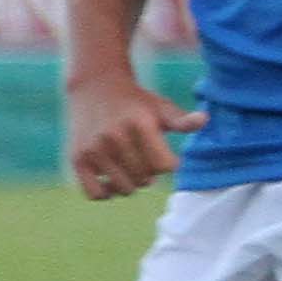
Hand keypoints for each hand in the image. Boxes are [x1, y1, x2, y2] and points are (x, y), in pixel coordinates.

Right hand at [63, 67, 201, 199]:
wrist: (95, 86)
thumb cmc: (136, 101)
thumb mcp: (161, 106)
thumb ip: (182, 120)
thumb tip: (204, 120)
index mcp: (140, 123)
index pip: (165, 166)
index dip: (169, 163)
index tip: (162, 152)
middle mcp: (114, 136)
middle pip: (146, 179)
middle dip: (149, 173)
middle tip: (143, 158)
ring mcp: (93, 149)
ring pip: (124, 189)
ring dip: (131, 184)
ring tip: (129, 168)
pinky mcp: (77, 158)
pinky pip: (95, 194)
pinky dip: (106, 193)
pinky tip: (109, 180)